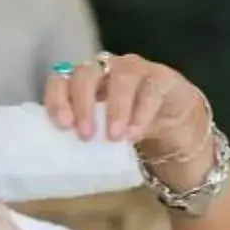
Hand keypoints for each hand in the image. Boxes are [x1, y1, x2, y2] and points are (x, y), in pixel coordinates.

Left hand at [42, 51, 216, 183]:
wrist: (172, 123)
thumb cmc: (126, 127)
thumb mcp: (101, 132)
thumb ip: (83, 136)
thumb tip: (58, 160)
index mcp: (82, 81)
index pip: (61, 78)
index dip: (57, 97)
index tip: (61, 124)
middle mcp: (106, 69)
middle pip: (86, 73)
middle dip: (83, 104)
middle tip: (85, 135)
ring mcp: (134, 69)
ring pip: (121, 76)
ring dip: (116, 108)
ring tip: (114, 137)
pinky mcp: (161, 78)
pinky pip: (151, 90)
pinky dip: (141, 113)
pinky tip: (135, 133)